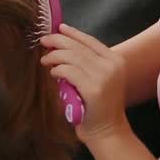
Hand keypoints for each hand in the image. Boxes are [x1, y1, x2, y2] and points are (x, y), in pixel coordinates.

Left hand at [40, 24, 130, 142]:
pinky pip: (69, 71)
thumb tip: (64, 44)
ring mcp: (104, 76)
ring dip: (54, 56)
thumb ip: (88, 62)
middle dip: (58, 41)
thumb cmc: (98, 106)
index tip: (58, 28)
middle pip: (79, 46)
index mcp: (116, 60)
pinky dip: (58, 70)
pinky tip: (53, 73)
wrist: (107, 131)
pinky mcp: (93, 88)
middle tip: (43, 41)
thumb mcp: (99, 78)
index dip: (72, 33)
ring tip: (45, 61)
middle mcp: (112, 65)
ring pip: (71, 56)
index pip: (90, 40)